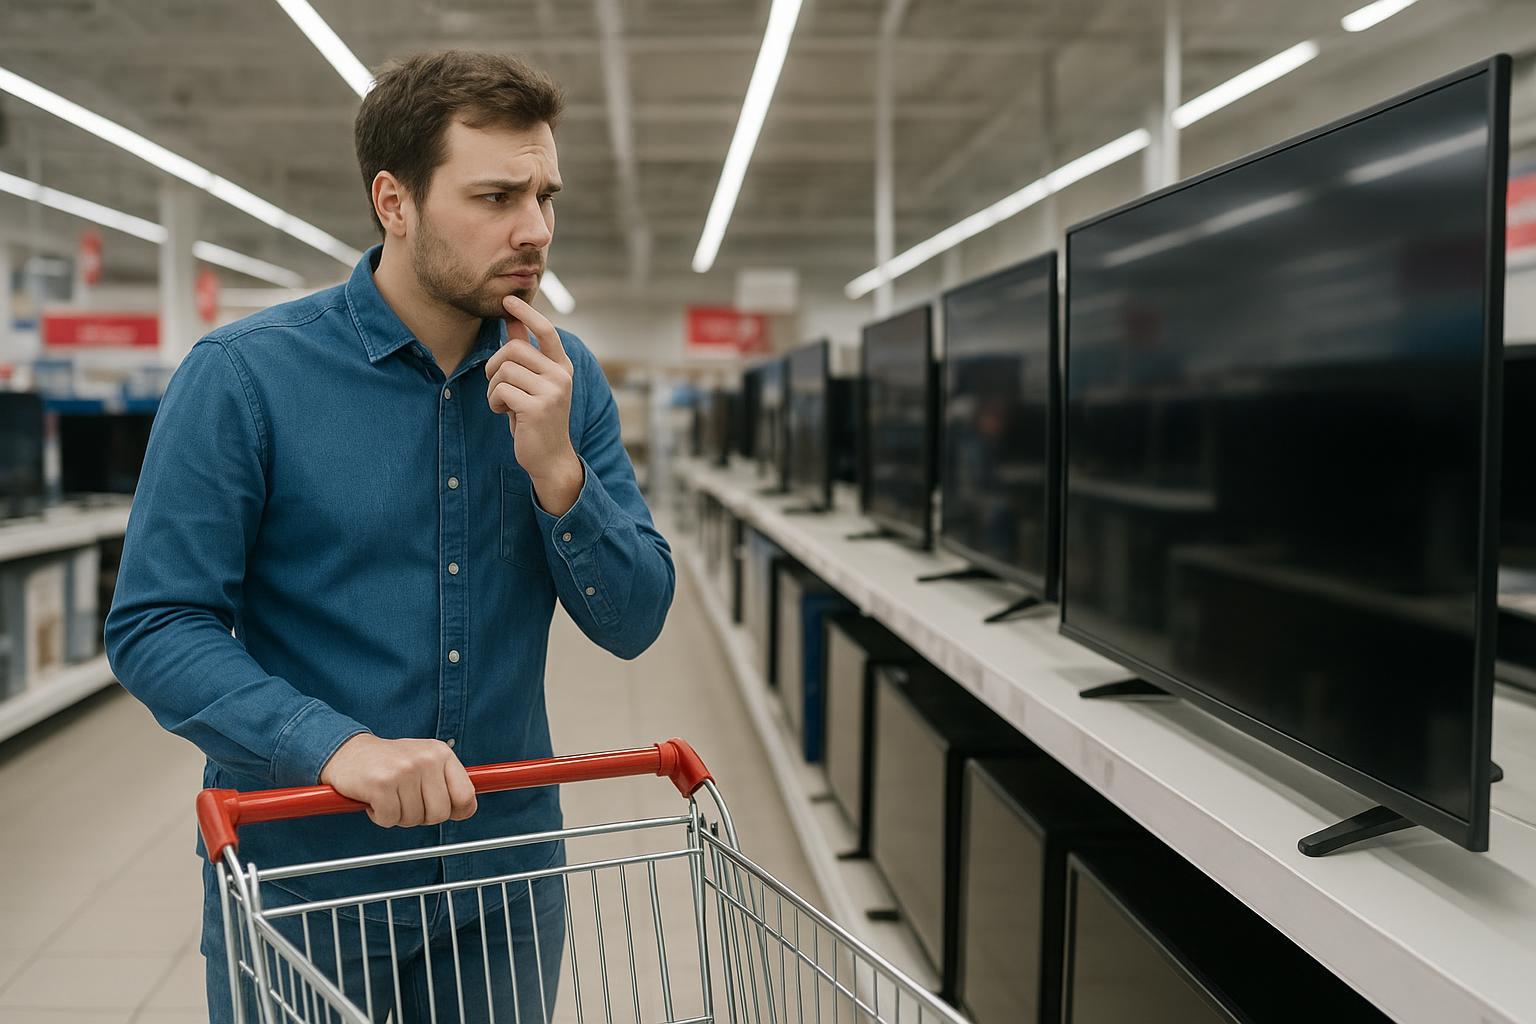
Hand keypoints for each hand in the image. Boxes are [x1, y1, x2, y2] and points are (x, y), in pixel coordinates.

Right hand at [319, 734, 476, 827]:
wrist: (348, 752)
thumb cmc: (390, 763)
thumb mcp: (425, 763)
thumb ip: (446, 783)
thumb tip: (467, 811)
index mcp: (441, 754)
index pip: (465, 795)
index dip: (457, 812)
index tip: (445, 812)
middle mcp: (426, 760)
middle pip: (440, 813)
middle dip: (422, 816)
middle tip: (406, 803)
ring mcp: (404, 771)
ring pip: (414, 819)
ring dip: (398, 816)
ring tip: (389, 796)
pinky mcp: (381, 784)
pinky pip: (390, 819)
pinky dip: (380, 816)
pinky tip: (374, 799)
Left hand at [486, 295, 582, 514]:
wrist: (550, 458)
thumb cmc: (536, 417)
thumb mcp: (532, 381)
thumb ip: (526, 352)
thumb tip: (511, 319)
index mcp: (562, 366)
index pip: (546, 330)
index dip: (526, 312)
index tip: (507, 300)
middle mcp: (561, 375)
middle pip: (515, 349)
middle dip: (495, 365)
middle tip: (496, 384)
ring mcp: (552, 392)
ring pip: (504, 370)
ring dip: (493, 388)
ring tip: (503, 403)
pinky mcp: (538, 408)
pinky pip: (501, 390)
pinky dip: (494, 402)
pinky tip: (504, 413)